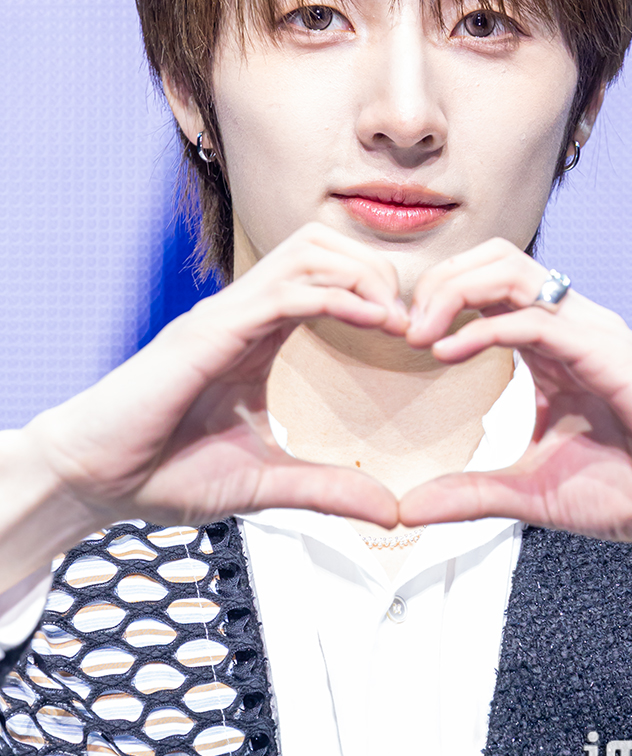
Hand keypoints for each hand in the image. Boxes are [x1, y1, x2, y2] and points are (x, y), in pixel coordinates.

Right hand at [3, 224, 403, 586]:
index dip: (377, 290)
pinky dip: (337, 296)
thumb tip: (390, 511)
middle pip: (323, 244)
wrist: (93, 479)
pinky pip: (284, 291)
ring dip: (363, 274)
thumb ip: (327, 490)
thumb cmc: (161, 470)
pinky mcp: (208, 331)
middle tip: (410, 320)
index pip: (327, 275)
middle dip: (378, 268)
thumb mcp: (265, 483)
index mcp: (258, 333)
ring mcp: (226, 315)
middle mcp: (244, 311)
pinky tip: (371, 322)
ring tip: (394, 319)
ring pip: (307, 250)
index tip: (413, 333)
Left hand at [400, 239, 631, 591]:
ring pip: (510, 270)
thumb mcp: (530, 493)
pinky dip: (485, 327)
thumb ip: (470, 493)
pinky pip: (537, 318)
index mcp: (549, 343)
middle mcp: (568, 323)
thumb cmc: (631, 487)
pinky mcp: (608, 351)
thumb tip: (407, 508)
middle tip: (400, 327)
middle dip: (437, 282)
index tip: (394, 337)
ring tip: (420, 334)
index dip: (435, 299)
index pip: (485, 285)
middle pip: (491, 260)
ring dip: (454, 291)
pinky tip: (449, 352)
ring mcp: (589, 331)